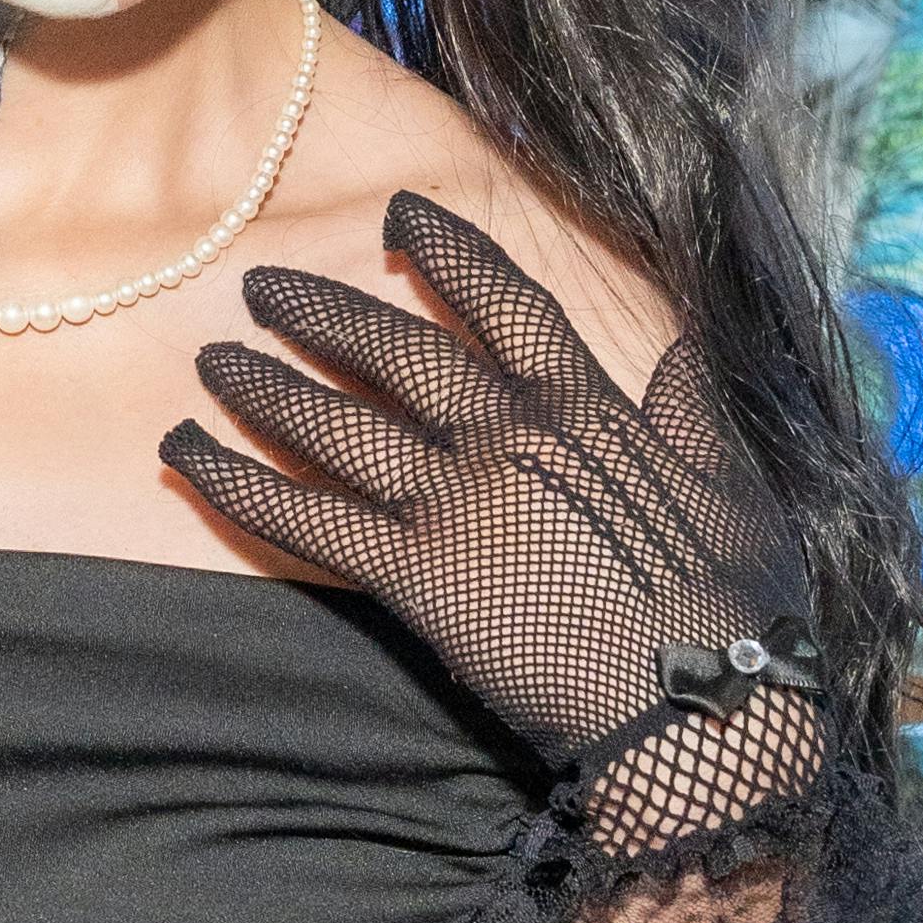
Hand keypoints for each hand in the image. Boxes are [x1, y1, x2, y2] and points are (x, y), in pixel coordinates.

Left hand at [163, 190, 824, 847]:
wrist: (704, 706)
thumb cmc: (737, 607)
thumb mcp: (736, 485)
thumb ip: (695, 412)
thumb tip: (684, 350)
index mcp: (586, 407)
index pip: (503, 303)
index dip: (447, 252)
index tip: (399, 216)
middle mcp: (508, 436)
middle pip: (395, 351)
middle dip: (323, 312)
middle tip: (261, 286)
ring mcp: (455, 503)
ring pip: (337, 424)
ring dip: (264, 386)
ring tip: (213, 360)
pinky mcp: (415, 578)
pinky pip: (306, 519)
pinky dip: (237, 484)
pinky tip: (185, 455)